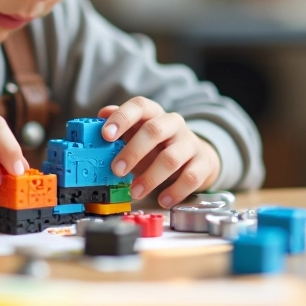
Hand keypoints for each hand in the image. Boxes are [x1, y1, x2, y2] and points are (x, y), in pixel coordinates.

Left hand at [99, 97, 220, 208]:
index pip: (139, 106)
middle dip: (133, 151)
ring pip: (171, 157)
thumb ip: (121, 127)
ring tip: (135, 192)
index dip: (122, 118)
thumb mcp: (138, 134)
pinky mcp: (203, 163)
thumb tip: (101, 115)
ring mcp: (190, 143)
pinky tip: (163, 200)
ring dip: (150, 177)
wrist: (197, 156)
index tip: (105, 135)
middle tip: (117, 170)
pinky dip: (175, 191)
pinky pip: (191, 177)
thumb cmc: (158, 146)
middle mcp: (173, 124)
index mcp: (154, 113)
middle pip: (154, 131)